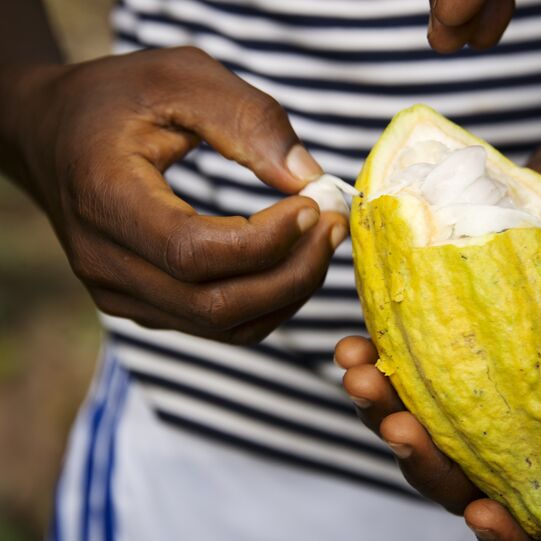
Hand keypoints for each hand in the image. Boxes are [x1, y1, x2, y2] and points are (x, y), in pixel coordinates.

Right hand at [0, 47, 346, 343]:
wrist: (53, 135)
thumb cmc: (114, 99)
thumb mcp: (178, 77)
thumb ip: (247, 119)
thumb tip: (310, 177)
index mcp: (104, 199)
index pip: (193, 252)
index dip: (266, 240)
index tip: (313, 204)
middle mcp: (104, 262)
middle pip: (215, 304)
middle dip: (293, 273)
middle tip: (334, 226)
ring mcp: (119, 292)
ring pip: (223, 324)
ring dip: (287, 291)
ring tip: (321, 241)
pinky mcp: (141, 303)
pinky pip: (217, 323)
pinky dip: (265, 302)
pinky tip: (291, 262)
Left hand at [336, 175, 540, 538]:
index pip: (532, 499)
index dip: (507, 524)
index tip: (486, 512)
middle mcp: (505, 411)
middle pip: (454, 467)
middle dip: (421, 461)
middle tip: (399, 430)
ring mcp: (464, 376)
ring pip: (414, 420)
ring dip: (380, 411)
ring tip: (361, 377)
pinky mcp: (434, 334)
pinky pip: (397, 362)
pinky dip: (372, 362)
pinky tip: (356, 346)